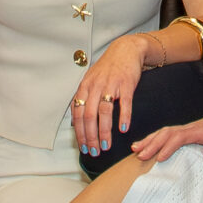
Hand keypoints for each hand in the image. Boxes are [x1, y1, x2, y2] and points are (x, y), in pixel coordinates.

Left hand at [73, 34, 151, 154]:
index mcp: (84, 88)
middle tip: (95, 152)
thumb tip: (77, 123)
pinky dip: (123, 117)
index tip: (83, 148)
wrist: (125, 50)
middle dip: (91, 137)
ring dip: (104, 132)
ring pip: (104, 112)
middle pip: (89, 116)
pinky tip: (123, 129)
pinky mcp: (126, 83)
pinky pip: (124, 102)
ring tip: (106, 146)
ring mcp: (110, 84)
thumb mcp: (91, 81)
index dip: (80, 133)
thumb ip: (84, 100)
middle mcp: (95, 86)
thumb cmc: (108, 69)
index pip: (78, 114)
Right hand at [130, 113, 202, 164]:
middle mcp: (187, 128)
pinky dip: (150, 139)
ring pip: (162, 133)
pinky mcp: (179, 132)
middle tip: (141, 156)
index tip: (159, 158)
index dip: (169, 147)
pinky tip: (140, 146)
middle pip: (166, 134)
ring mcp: (182, 129)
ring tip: (135, 149)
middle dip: (152, 144)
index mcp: (198, 131)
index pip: (180, 137)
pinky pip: (162, 134)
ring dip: (148, 141)